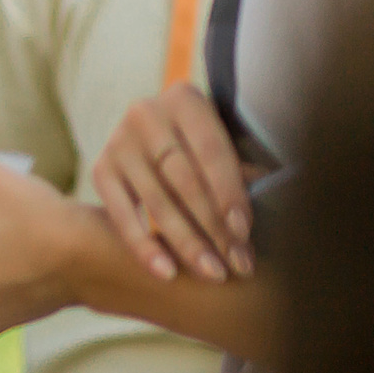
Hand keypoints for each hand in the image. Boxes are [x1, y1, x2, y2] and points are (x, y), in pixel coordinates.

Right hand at [90, 83, 253, 282]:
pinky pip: (120, 213)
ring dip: (186, 242)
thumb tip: (273, 200)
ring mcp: (118, 142)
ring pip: (155, 200)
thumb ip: (243, 169)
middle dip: (212, 225)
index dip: (229, 192)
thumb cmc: (208, 147)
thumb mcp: (229, 143)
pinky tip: (165, 271)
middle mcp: (145, 114)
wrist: (158, 138)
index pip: (211, 150)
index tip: (244, 231)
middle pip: (183, 178)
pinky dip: (143, 246)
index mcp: (185, 99)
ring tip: (211, 274)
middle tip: (236, 264)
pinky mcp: (100, 169)